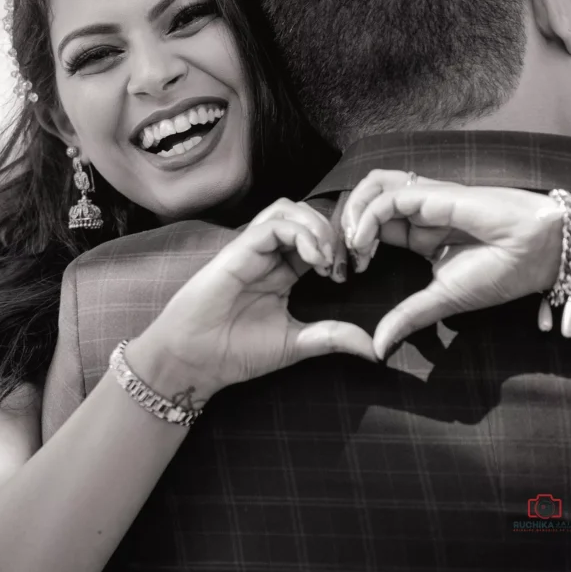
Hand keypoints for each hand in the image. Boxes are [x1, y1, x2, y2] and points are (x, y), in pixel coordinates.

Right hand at [149, 198, 375, 393]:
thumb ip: (332, 338)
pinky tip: (311, 260)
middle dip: (331, 232)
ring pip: (288, 210)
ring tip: (325, 259)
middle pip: (305, 216)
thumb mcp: (297, 344)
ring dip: (315, 227)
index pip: (316, 240)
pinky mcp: (238, 249)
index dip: (339, 247)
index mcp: (283, 272)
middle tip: (343, 263)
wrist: (196, 361)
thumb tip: (374, 349)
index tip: (350, 273)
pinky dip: (299, 233)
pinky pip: (273, 224)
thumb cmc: (238, 352)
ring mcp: (252, 249)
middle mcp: (268, 255)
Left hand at [341, 170, 562, 359]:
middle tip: (335, 260)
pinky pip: (390, 196)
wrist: (538, 254)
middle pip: (365, 203)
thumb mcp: (443, 300)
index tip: (341, 274)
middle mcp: (418, 214)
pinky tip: (363, 243)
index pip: (372, 228)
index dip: (350, 245)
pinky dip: (368, 216)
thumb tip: (378, 349)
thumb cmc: (499, 274)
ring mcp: (425, 200)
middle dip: (341, 227)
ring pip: (372, 189)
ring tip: (349, 246)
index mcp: (418, 236)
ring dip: (352, 214)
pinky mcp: (434, 194)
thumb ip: (409, 318)